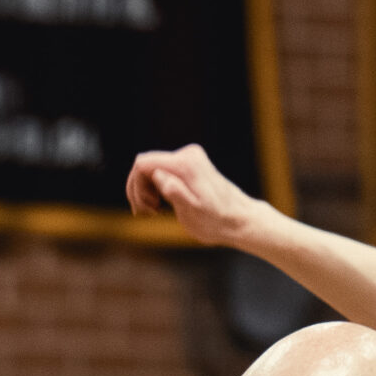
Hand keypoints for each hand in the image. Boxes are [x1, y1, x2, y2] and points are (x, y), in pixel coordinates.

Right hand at [125, 141, 263, 242]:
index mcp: (186, 164)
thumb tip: (158, 175)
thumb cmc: (216, 220)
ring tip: (155, 211)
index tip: (143, 209)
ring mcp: (190, 158)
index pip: (142, 164)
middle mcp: (187, 155)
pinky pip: (162, 172)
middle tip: (149, 213)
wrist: (240, 219)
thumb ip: (175, 192)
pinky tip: (161, 205)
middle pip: (145, 166)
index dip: (135, 186)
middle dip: (139, 190)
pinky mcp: (190, 165)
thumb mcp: (193, 212)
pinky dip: (156, 188)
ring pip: (151, 169)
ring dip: (146, 191)